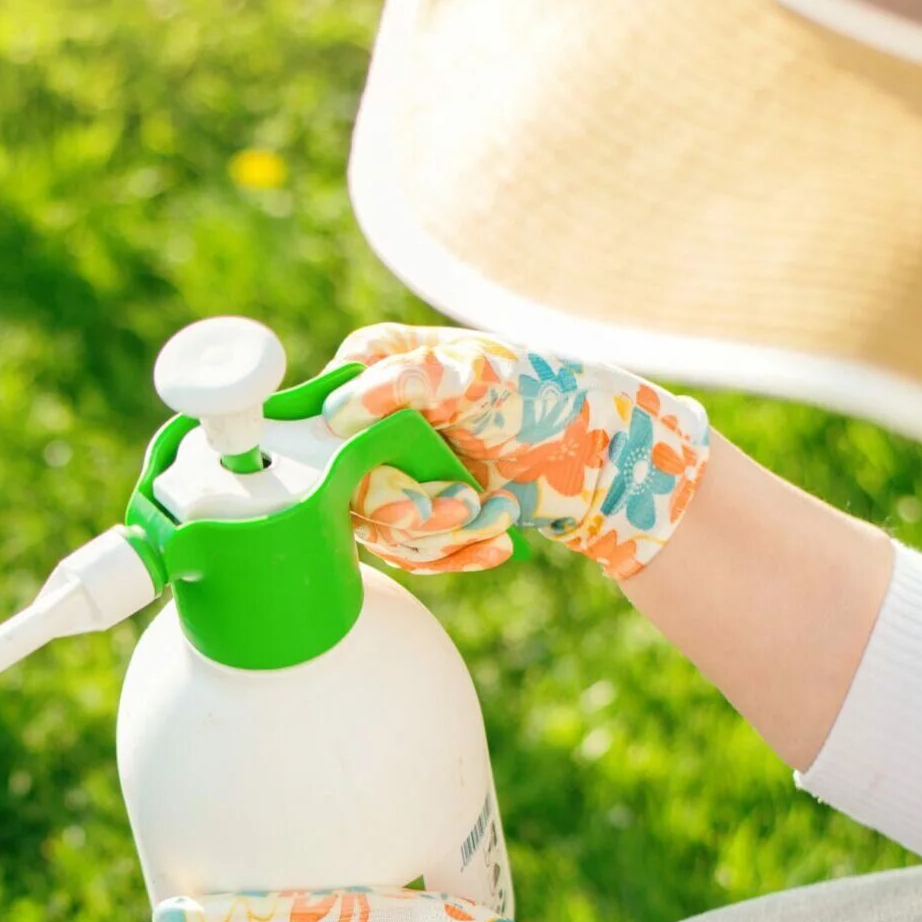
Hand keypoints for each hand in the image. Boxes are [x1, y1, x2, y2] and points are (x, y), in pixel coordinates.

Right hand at [319, 325, 711, 580]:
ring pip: (377, 530)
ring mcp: (393, 470)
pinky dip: (456, 554)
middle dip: (407, 508)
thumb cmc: (543, 395)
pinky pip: (409, 554)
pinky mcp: (417, 514)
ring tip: (494, 516)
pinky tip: (497, 540)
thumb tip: (340, 409)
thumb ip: (411, 380)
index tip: (393, 471)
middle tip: (462, 504)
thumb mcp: (480, 375)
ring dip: (441, 535)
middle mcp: (373, 419)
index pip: (320, 417)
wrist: (600, 456)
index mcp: (375, 366)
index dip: (345, 457)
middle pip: (343, 486)